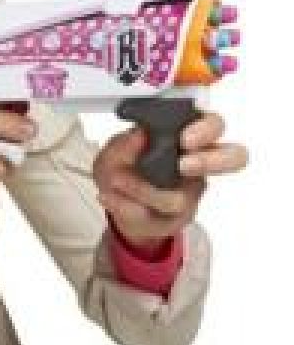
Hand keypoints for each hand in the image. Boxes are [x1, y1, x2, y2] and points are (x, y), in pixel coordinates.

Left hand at [93, 110, 248, 250]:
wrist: (116, 201)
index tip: (185, 138)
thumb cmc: (124, 167)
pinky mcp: (177, 218)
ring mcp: (191, 193)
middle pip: (234, 157)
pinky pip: (156, 217)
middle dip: (209, 161)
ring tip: (118, 181)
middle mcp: (198, 163)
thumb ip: (123, 144)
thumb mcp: (112, 152)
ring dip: (143, 191)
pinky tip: (109, 197)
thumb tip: (138, 135)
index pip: (214, 126)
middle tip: (181, 165)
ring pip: (183, 198)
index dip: (207, 130)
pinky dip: (126, 207)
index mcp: (188, 137)